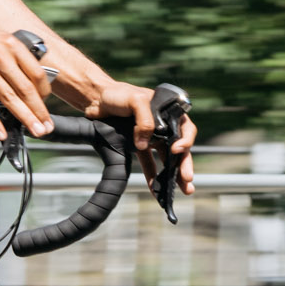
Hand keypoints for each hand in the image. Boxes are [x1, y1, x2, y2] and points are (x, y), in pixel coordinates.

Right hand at [0, 19, 53, 141]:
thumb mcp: (3, 41)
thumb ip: (18, 58)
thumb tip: (35, 82)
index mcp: (13, 46)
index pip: (37, 73)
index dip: (44, 92)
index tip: (45, 103)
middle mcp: (1, 57)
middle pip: (26, 89)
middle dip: (39, 111)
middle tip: (47, 126)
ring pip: (9, 98)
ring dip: (24, 117)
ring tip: (35, 130)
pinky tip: (1, 133)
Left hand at [94, 80, 197, 196]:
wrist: (96, 100)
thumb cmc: (118, 94)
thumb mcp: (135, 100)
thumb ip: (144, 120)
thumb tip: (144, 144)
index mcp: (168, 112)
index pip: (185, 128)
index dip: (185, 141)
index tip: (177, 150)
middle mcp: (163, 125)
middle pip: (179, 147)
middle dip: (185, 165)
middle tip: (188, 180)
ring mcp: (152, 137)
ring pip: (167, 159)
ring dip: (173, 175)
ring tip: (180, 190)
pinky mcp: (139, 146)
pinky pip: (149, 163)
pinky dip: (153, 176)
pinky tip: (155, 189)